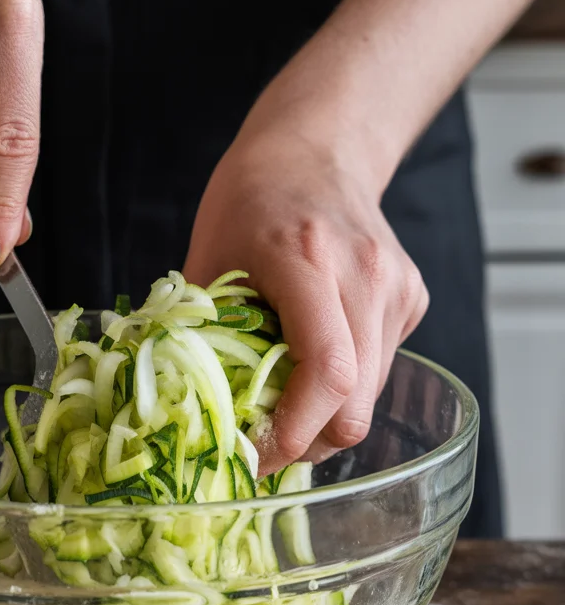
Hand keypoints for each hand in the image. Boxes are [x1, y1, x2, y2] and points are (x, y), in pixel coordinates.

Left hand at [184, 124, 427, 474]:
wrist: (316, 148)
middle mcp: (366, 276)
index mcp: (308, 261)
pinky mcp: (412, 298)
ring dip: (327, 417)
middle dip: (309, 443)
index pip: (327, 372)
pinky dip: (346, 383)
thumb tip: (192, 409)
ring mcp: (398, 288)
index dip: (294, 432)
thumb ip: (202, 332)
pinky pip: (381, 368)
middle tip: (264, 446)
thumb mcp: (207, 259)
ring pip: (372, 395)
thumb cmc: (251, 198)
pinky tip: (314, 355)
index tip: (255, 456)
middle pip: (357, 403)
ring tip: (283, 402)